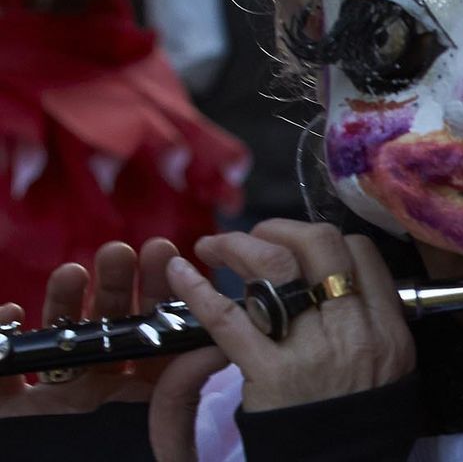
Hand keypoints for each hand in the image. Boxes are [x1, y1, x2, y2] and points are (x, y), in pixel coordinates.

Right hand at [0, 240, 225, 421]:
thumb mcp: (161, 445)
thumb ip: (181, 401)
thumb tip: (211, 349)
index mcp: (132, 397)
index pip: (149, 336)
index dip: (159, 293)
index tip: (168, 254)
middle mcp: (91, 392)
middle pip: (105, 327)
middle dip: (116, 284)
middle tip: (123, 251)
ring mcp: (48, 398)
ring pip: (58, 338)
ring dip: (65, 301)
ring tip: (74, 271)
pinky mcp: (8, 407)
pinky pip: (2, 371)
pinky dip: (1, 337)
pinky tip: (13, 314)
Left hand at [165, 220, 413, 413]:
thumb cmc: (362, 424)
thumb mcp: (393, 367)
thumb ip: (372, 321)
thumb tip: (338, 280)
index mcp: (387, 325)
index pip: (359, 253)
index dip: (323, 239)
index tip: (298, 249)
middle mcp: (353, 329)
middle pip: (319, 247)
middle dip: (281, 229)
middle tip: (255, 235)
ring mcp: (311, 350)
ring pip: (276, 270)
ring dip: (240, 246)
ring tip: (216, 246)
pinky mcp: (268, 375)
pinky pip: (228, 319)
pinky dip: (199, 291)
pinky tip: (181, 273)